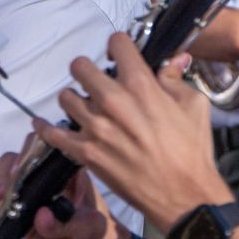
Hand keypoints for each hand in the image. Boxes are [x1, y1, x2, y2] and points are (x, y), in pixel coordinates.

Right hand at [0, 159, 129, 238]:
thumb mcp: (93, 229)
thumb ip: (69, 223)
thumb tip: (41, 217)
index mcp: (69, 173)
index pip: (46, 149)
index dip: (29, 153)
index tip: (20, 172)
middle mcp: (48, 180)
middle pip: (20, 160)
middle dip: (8, 172)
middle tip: (6, 191)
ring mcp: (34, 199)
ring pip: (6, 181)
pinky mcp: (23, 219)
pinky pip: (1, 208)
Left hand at [36, 33, 224, 228]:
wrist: (183, 195)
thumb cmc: (192, 150)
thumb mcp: (194, 106)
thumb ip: (176, 79)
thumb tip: (173, 59)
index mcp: (140, 85)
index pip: (116, 44)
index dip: (118, 46)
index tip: (120, 55)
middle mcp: (113, 101)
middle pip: (80, 66)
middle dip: (88, 70)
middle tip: (97, 81)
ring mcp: (95, 127)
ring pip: (65, 97)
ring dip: (74, 99)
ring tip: (85, 107)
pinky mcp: (85, 152)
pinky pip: (52, 134)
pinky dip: (46, 129)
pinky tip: (43, 125)